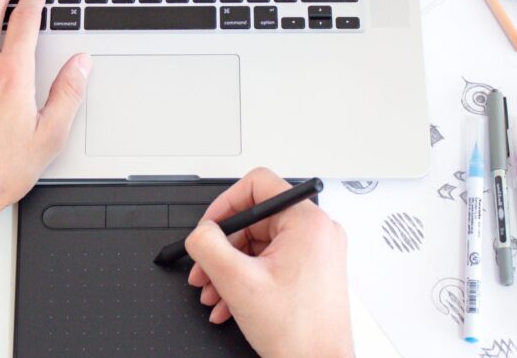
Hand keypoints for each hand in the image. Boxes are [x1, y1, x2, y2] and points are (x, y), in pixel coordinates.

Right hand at [184, 168, 352, 357]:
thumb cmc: (299, 332)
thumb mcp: (237, 282)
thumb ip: (208, 246)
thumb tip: (200, 232)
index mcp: (307, 222)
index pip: (258, 184)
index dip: (225, 204)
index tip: (208, 228)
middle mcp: (317, 231)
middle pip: (254, 221)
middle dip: (222, 248)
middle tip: (203, 271)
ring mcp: (316, 252)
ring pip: (258, 245)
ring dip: (229, 269)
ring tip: (213, 292)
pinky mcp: (312, 270)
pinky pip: (270, 262)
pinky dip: (246, 279)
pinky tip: (229, 303)